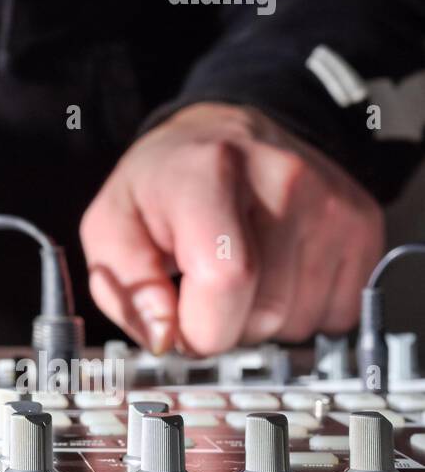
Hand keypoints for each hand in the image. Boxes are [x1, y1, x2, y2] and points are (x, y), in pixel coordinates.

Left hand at [80, 102, 382, 355]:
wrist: (224, 133)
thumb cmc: (163, 184)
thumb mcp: (111, 226)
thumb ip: (124, 288)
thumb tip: (166, 338)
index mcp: (205, 174)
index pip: (224, 279)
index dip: (197, 327)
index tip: (177, 322)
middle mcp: (281, 180)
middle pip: (263, 313)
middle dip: (222, 324)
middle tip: (200, 285)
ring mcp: (330, 202)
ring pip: (298, 321)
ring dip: (260, 318)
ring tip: (237, 270)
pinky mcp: (361, 224)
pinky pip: (334, 314)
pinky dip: (298, 310)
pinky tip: (274, 271)